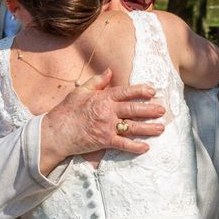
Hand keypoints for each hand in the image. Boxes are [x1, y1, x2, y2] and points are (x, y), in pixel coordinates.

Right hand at [42, 69, 165, 162]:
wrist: (56, 132)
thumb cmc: (67, 111)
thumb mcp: (80, 91)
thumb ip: (97, 81)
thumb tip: (109, 71)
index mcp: (102, 98)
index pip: (125, 92)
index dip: (140, 90)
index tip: (152, 91)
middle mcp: (107, 112)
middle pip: (133, 109)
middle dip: (150, 110)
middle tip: (162, 110)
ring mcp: (107, 127)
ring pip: (132, 127)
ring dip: (148, 128)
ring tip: (161, 128)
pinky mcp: (104, 141)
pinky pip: (123, 144)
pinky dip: (135, 147)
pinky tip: (146, 147)